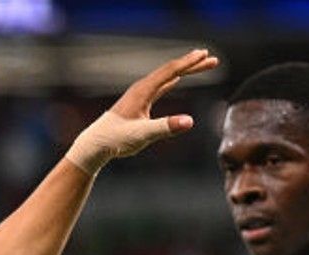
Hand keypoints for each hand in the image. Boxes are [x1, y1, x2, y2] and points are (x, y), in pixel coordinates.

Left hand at [66, 47, 219, 174]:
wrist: (95, 145)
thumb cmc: (116, 140)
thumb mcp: (143, 134)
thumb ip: (166, 127)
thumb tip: (189, 121)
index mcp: (143, 91)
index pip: (170, 71)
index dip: (190, 63)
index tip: (206, 55)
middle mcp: (141, 89)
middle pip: (171, 70)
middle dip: (192, 64)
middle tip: (212, 58)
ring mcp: (140, 95)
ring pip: (167, 77)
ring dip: (185, 70)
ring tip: (201, 63)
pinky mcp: (139, 103)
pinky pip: (160, 86)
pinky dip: (172, 80)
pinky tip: (177, 79)